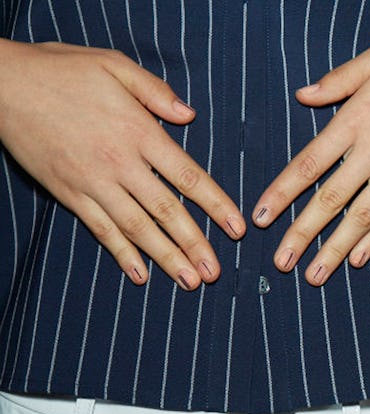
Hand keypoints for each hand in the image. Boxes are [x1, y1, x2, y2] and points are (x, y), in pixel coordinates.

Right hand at [0, 40, 244, 289]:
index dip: (215, 205)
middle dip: (195, 244)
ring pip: (137, 228)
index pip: (188, 176)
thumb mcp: (114, 66)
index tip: (236, 229)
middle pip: (166, 211)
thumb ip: (156, 92)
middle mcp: (120, 164)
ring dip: (165, 258)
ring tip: (188, 282)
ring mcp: (94, 184)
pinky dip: (121, 254)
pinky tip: (139, 275)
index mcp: (138, 132)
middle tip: (214, 273)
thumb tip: (189, 115)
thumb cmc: (62, 71)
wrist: (3, 85)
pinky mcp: (70, 195)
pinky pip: (100, 230)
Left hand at [252, 27, 369, 285]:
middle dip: (302, 234)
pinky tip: (356, 259)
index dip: (282, 193)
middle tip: (281, 262)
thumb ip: (336, 81)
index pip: (308, 164)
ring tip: (314, 276)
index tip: (261, 218)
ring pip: (361, 217)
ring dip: (334, 249)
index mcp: (355, 120)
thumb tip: (302, 95)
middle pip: (330, 200)